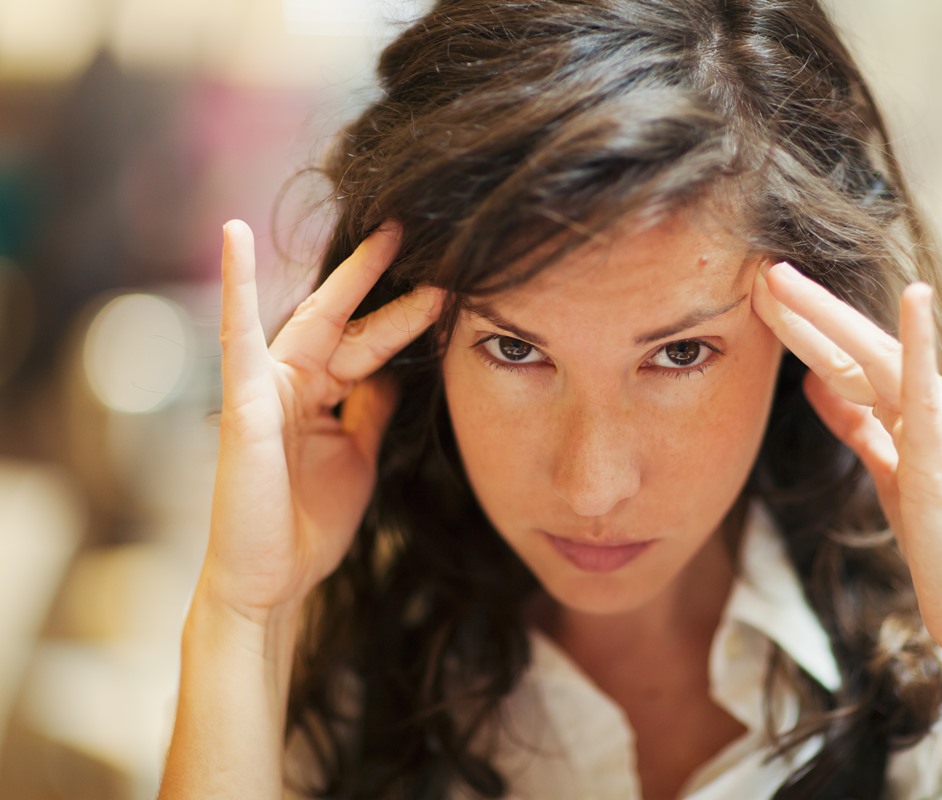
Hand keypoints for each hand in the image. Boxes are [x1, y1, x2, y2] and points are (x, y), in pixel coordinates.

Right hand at [203, 220, 442, 624]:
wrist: (273, 582)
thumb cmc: (308, 523)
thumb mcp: (359, 454)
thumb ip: (371, 408)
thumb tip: (396, 371)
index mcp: (322, 396)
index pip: (370, 343)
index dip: (407, 315)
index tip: (450, 287)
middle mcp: (294, 382)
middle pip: (347, 320)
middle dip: (384, 280)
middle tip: (423, 237)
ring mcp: (267, 388)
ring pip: (314, 322)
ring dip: (350, 279)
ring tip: (385, 234)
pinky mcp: (243, 402)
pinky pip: (237, 337)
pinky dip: (235, 286)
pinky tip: (233, 237)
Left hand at [752, 263, 941, 672]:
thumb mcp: (891, 476)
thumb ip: (861, 426)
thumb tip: (818, 385)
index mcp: (920, 412)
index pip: (850, 361)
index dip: (806, 330)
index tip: (765, 302)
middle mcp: (938, 405)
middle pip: (858, 347)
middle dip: (807, 309)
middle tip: (762, 270)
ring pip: (875, 356)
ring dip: (828, 314)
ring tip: (784, 279)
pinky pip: (929, 386)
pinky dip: (921, 339)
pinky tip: (913, 297)